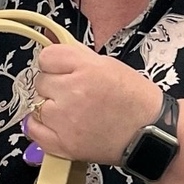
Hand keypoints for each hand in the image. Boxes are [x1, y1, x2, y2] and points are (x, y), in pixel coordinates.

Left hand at [25, 43, 162, 164]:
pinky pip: (34, 131)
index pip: (47, 57)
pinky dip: (40, 126)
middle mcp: (73, 92)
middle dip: (53, 84)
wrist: (149, 133)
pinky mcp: (64, 145)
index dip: (54, 62)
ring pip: (37, 104)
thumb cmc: (133, 97)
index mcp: (86, 68)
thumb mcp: (107, 64)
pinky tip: (55, 123)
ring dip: (49, 105)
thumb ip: (76, 53)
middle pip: (41, 81)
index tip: (62, 68)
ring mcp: (66, 120)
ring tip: (69, 110)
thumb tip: (50, 38)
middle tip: (71, 91)